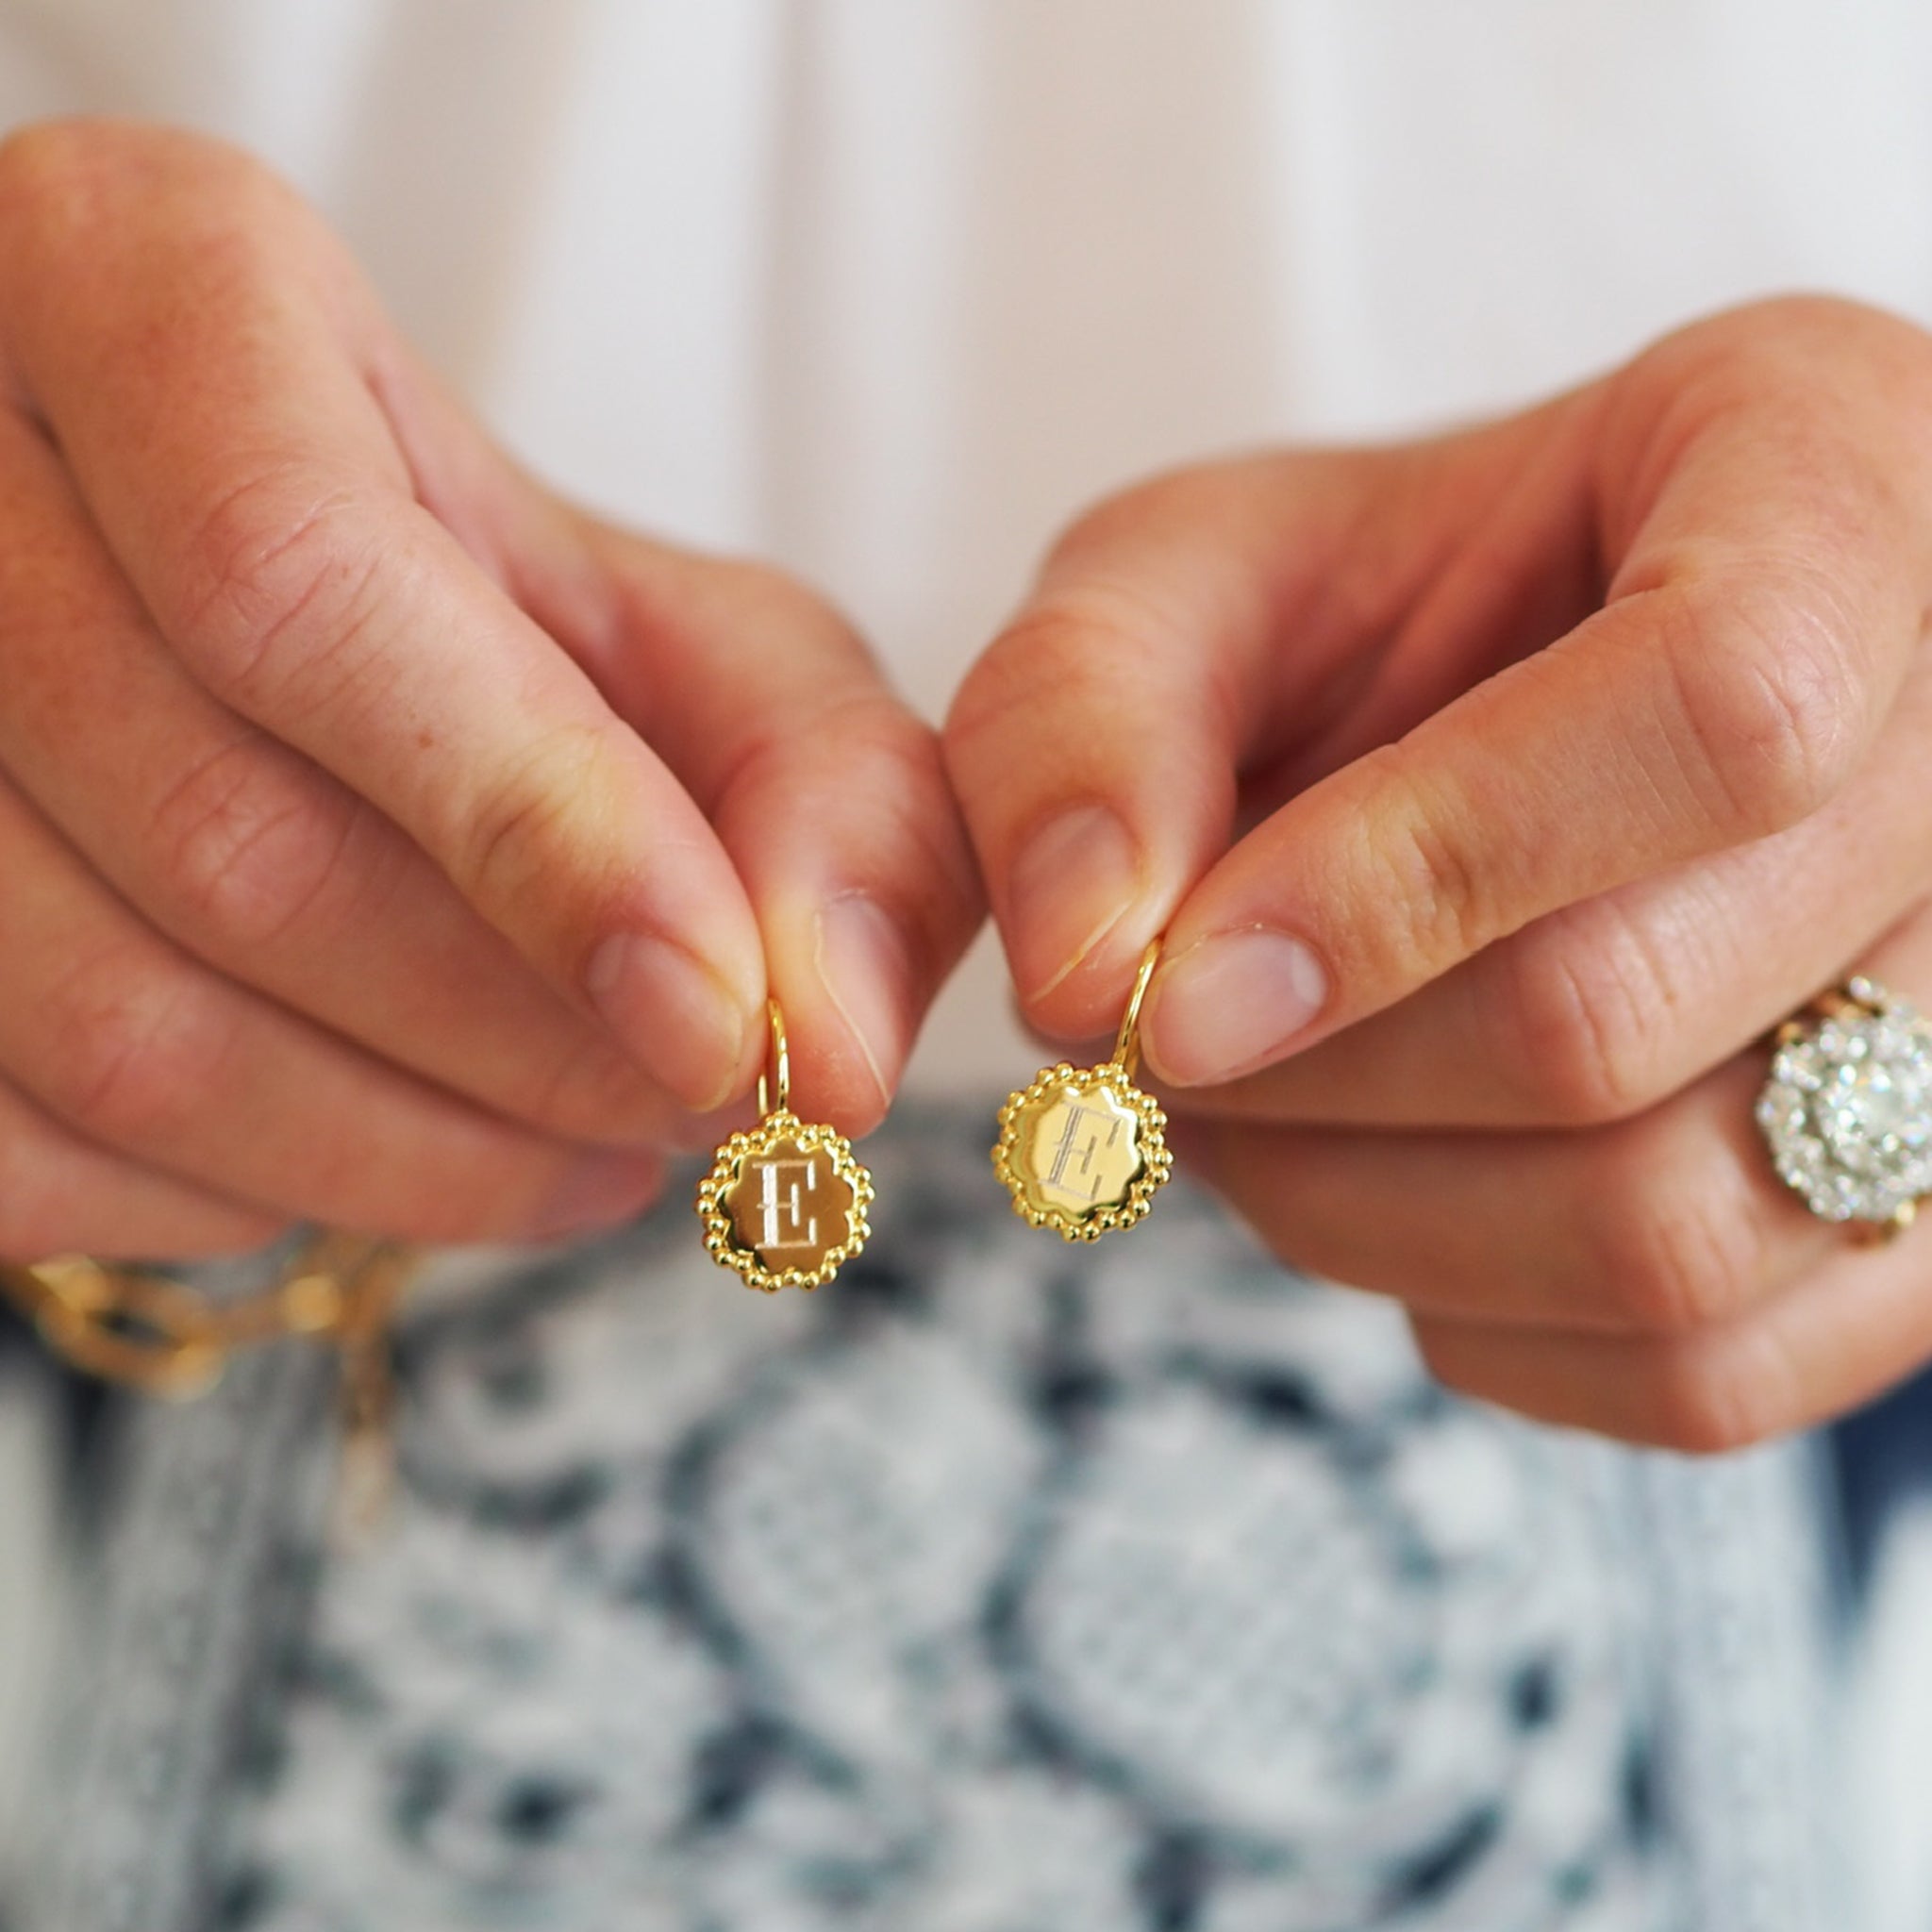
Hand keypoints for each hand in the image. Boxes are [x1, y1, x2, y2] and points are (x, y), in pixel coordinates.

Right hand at [0, 120, 977, 1260]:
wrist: (286, 644)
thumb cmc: (510, 626)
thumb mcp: (703, 638)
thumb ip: (830, 793)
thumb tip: (830, 1051)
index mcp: (147, 287)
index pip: (296, 581)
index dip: (534, 833)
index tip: (715, 1018)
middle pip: (225, 838)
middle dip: (517, 1041)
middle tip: (691, 1102)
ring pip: (110, 1023)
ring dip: (407, 1154)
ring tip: (586, 1149)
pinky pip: (18, 1145)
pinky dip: (246, 1198)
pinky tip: (388, 1147)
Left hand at [948, 295, 1931, 1449]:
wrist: (1510, 715)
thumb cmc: (1358, 618)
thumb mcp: (1184, 581)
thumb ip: (1081, 720)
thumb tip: (1079, 981)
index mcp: (1838, 471)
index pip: (1719, 706)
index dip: (1408, 877)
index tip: (1171, 992)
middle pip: (1636, 1007)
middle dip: (1317, 1071)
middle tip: (1167, 1039)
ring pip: (1676, 1230)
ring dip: (1367, 1211)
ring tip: (1257, 1107)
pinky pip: (1704, 1371)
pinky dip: (1476, 1312)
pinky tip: (1399, 1181)